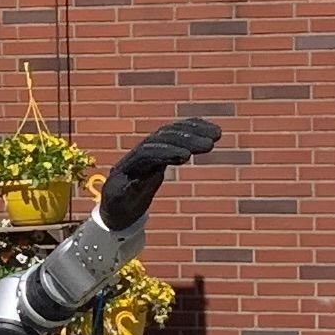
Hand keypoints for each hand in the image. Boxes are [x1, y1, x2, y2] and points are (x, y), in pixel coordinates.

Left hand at [95, 113, 220, 229]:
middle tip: (210, 144)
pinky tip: (211, 129)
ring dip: (195, 131)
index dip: (166, 152)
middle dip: (186, 139)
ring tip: (217, 134)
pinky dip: (194, 130)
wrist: (116, 202)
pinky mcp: (160, 149)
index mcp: (128, 164)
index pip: (148, 152)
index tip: (187, 156)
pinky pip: (177, 136)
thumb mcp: (120, 202)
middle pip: (163, 139)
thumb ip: (127, 191)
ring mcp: (150, 148)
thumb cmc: (118, 205)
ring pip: (172, 133)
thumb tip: (135, 182)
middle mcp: (140, 151)